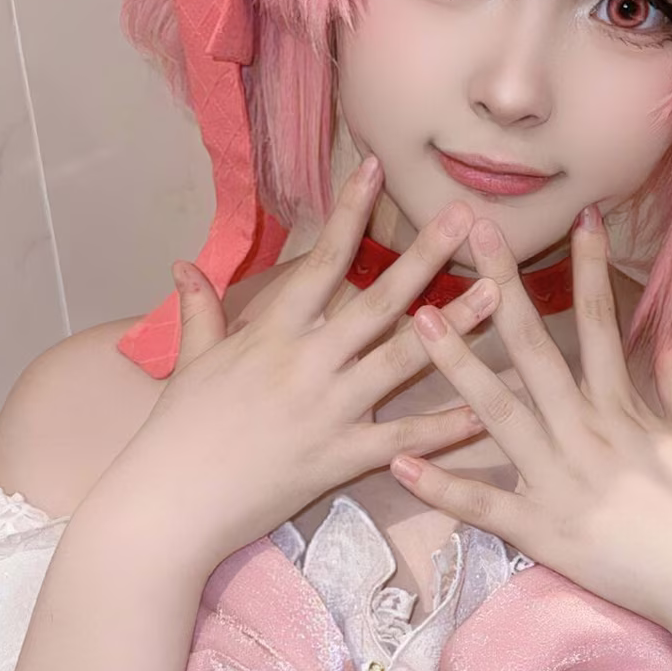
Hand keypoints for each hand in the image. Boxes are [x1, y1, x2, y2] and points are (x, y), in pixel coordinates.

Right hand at [114, 159, 497, 563]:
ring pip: (402, 358)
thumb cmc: (178, 432)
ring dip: (455, 325)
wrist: (173, 503)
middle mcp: (308, 362)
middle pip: (378, 300)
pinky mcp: (341, 458)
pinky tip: (484, 409)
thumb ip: (199, 310)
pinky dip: (444, 426)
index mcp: (273, 332)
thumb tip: (183, 266)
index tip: (378, 168)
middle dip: (425, 256)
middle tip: (465, 218)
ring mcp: (329, 410)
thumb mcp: (190, 362)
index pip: (320, 259)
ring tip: (498, 293)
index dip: (351, 211)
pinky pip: (403, 439)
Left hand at [388, 207, 671, 632]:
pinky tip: (400, 462)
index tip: (579, 215)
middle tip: (471, 236)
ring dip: (457, 365)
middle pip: (535, 350)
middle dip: (501, 288)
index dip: (591, 265)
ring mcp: (561, 483)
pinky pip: (483, 507)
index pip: (601, 322)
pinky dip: (441, 486)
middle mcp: (586, 434)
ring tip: (419, 321)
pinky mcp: (543, 533)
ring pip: (499, 414)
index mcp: (624, 409)